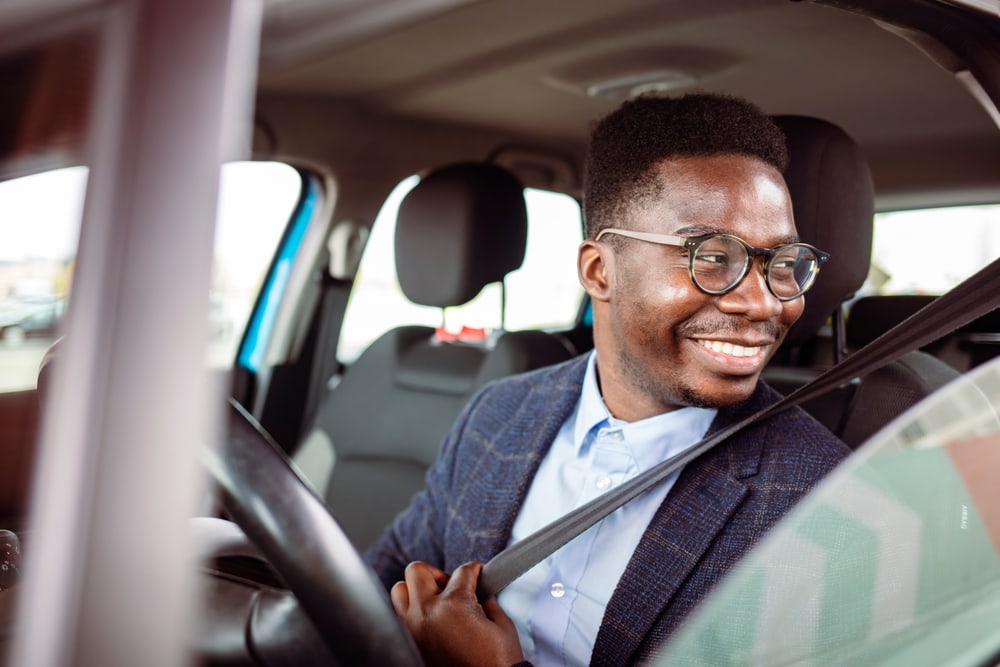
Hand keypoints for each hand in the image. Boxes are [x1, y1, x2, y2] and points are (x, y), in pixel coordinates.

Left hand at [391, 560, 524, 666]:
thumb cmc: (497, 661)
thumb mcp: (501, 625)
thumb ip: (488, 600)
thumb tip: (480, 589)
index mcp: (454, 604)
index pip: (462, 571)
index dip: (476, 570)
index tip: (479, 573)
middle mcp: (427, 612)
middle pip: (417, 571)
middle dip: (437, 574)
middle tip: (452, 585)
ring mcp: (413, 629)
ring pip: (399, 591)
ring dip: (417, 591)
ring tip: (435, 601)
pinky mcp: (410, 644)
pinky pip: (400, 618)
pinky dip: (412, 613)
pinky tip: (430, 620)